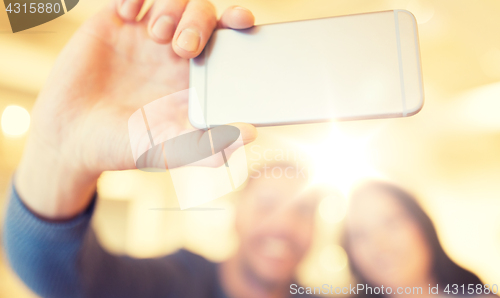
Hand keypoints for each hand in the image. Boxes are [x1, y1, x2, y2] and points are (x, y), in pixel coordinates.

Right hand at [15, 0, 256, 219]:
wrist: (72, 138)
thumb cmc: (123, 147)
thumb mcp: (169, 151)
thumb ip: (208, 145)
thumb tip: (250, 134)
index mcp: (194, 77)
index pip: (226, 41)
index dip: (237, 24)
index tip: (243, 21)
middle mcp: (174, 53)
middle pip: (203, 13)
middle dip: (199, 21)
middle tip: (182, 47)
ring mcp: (144, 37)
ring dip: (171, 7)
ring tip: (154, 34)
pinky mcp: (114, 25)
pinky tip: (127, 14)